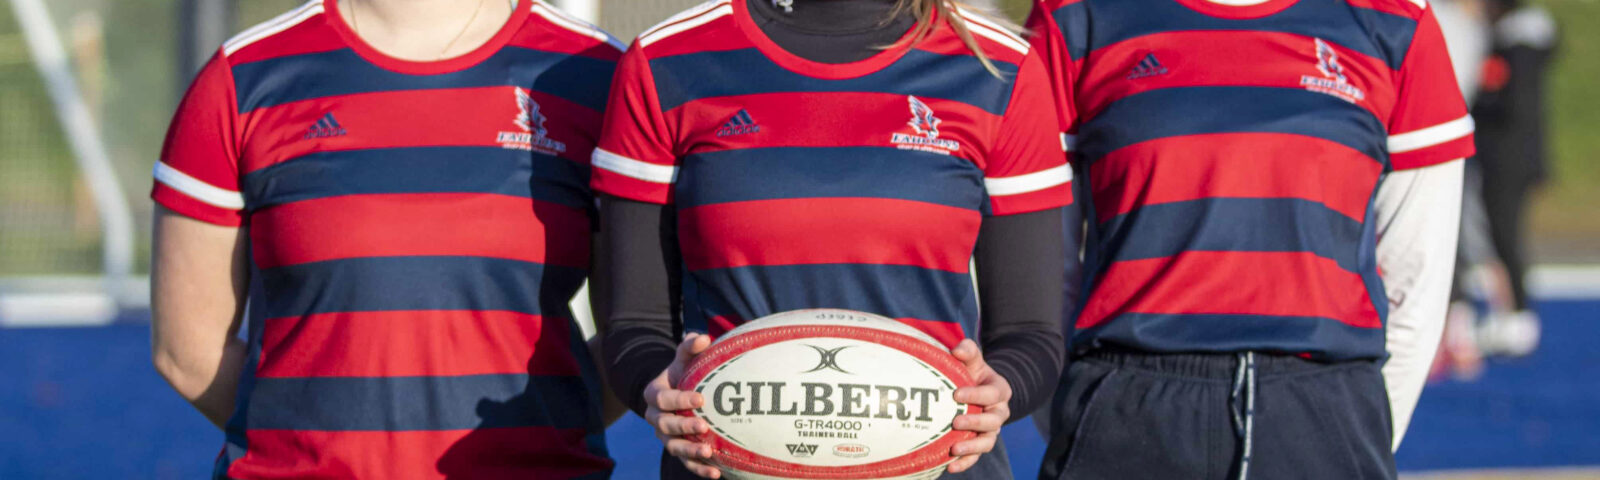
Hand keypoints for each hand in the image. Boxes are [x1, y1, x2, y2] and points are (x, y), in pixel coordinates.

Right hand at [643, 333, 721, 477]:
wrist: (677, 393)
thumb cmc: (684, 372)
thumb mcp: (684, 358)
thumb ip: (691, 347)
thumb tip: (704, 337)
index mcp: (654, 395)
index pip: (663, 399)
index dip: (679, 399)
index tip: (701, 398)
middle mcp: (656, 418)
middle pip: (666, 425)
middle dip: (684, 427)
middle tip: (704, 426)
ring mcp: (665, 437)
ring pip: (674, 448)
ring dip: (691, 452)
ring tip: (709, 453)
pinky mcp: (678, 451)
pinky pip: (686, 463)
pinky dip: (700, 470)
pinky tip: (717, 473)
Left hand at [946, 339, 1011, 472]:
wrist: (978, 390)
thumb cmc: (972, 373)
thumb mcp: (973, 359)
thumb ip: (968, 350)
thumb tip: (957, 350)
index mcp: (999, 390)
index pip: (992, 394)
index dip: (976, 395)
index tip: (956, 394)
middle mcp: (999, 412)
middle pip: (993, 421)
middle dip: (975, 422)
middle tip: (956, 421)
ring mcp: (991, 430)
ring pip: (987, 442)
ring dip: (972, 447)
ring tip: (954, 449)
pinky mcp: (981, 444)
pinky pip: (976, 456)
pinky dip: (965, 462)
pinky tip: (950, 466)